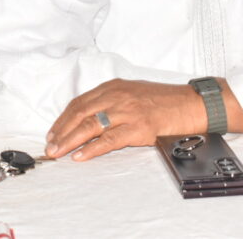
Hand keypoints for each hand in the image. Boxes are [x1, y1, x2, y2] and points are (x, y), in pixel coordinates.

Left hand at [44, 78, 242, 161]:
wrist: (192, 103)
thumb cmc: (165, 101)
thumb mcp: (133, 93)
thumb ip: (112, 101)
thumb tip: (89, 119)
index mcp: (113, 87)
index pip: (80, 102)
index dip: (63, 119)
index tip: (53, 132)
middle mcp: (117, 96)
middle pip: (80, 113)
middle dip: (61, 131)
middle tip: (50, 146)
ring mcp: (127, 111)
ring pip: (90, 126)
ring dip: (70, 140)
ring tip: (58, 152)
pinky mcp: (138, 127)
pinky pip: (109, 140)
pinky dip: (91, 149)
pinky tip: (80, 156)